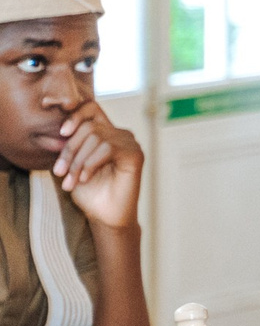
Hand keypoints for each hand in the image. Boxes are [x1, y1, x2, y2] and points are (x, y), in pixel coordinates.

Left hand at [53, 102, 141, 234]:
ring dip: (77, 161)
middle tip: (60, 173)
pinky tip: (85, 178)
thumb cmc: (90, 193)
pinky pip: (108, 148)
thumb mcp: (72, 165)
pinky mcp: (135, 155)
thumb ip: (69, 146)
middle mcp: (120, 135)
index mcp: (105, 133)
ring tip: (71, 182)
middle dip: (69, 150)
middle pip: (89, 126)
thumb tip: (58, 132)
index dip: (75, 115)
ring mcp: (130, 143)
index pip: (92, 108)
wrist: (105, 217)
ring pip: (96, 137)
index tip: (61, 133)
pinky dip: (91, 164)